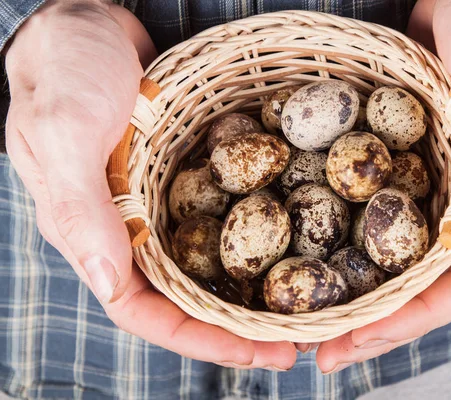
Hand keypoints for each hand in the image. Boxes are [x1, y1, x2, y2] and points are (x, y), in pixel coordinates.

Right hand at [5, 0, 295, 369]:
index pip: (146, 311)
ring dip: (251, 289)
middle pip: (186, 298)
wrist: (82, 22)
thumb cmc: (65, 72)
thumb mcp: (66, 134)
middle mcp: (130, 229)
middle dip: (237, 327)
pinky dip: (252, 236)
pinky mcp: (183, 173)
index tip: (259, 353)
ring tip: (302, 306)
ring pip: (207, 264)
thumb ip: (84, 209)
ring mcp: (159, 203)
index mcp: (96, 235)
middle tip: (295, 343)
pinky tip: (291, 241)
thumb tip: (109, 285)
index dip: (201, 339)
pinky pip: (220, 217)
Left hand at [316, 0, 450, 372]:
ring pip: (381, 259)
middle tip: (314, 350)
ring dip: (343, 291)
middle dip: (367, 323)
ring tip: (296, 316)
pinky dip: (331, 238)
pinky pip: (358, 212)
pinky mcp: (387, 167)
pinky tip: (294, 250)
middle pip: (410, 287)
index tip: (356, 341)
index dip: (410, 322)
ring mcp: (417, 191)